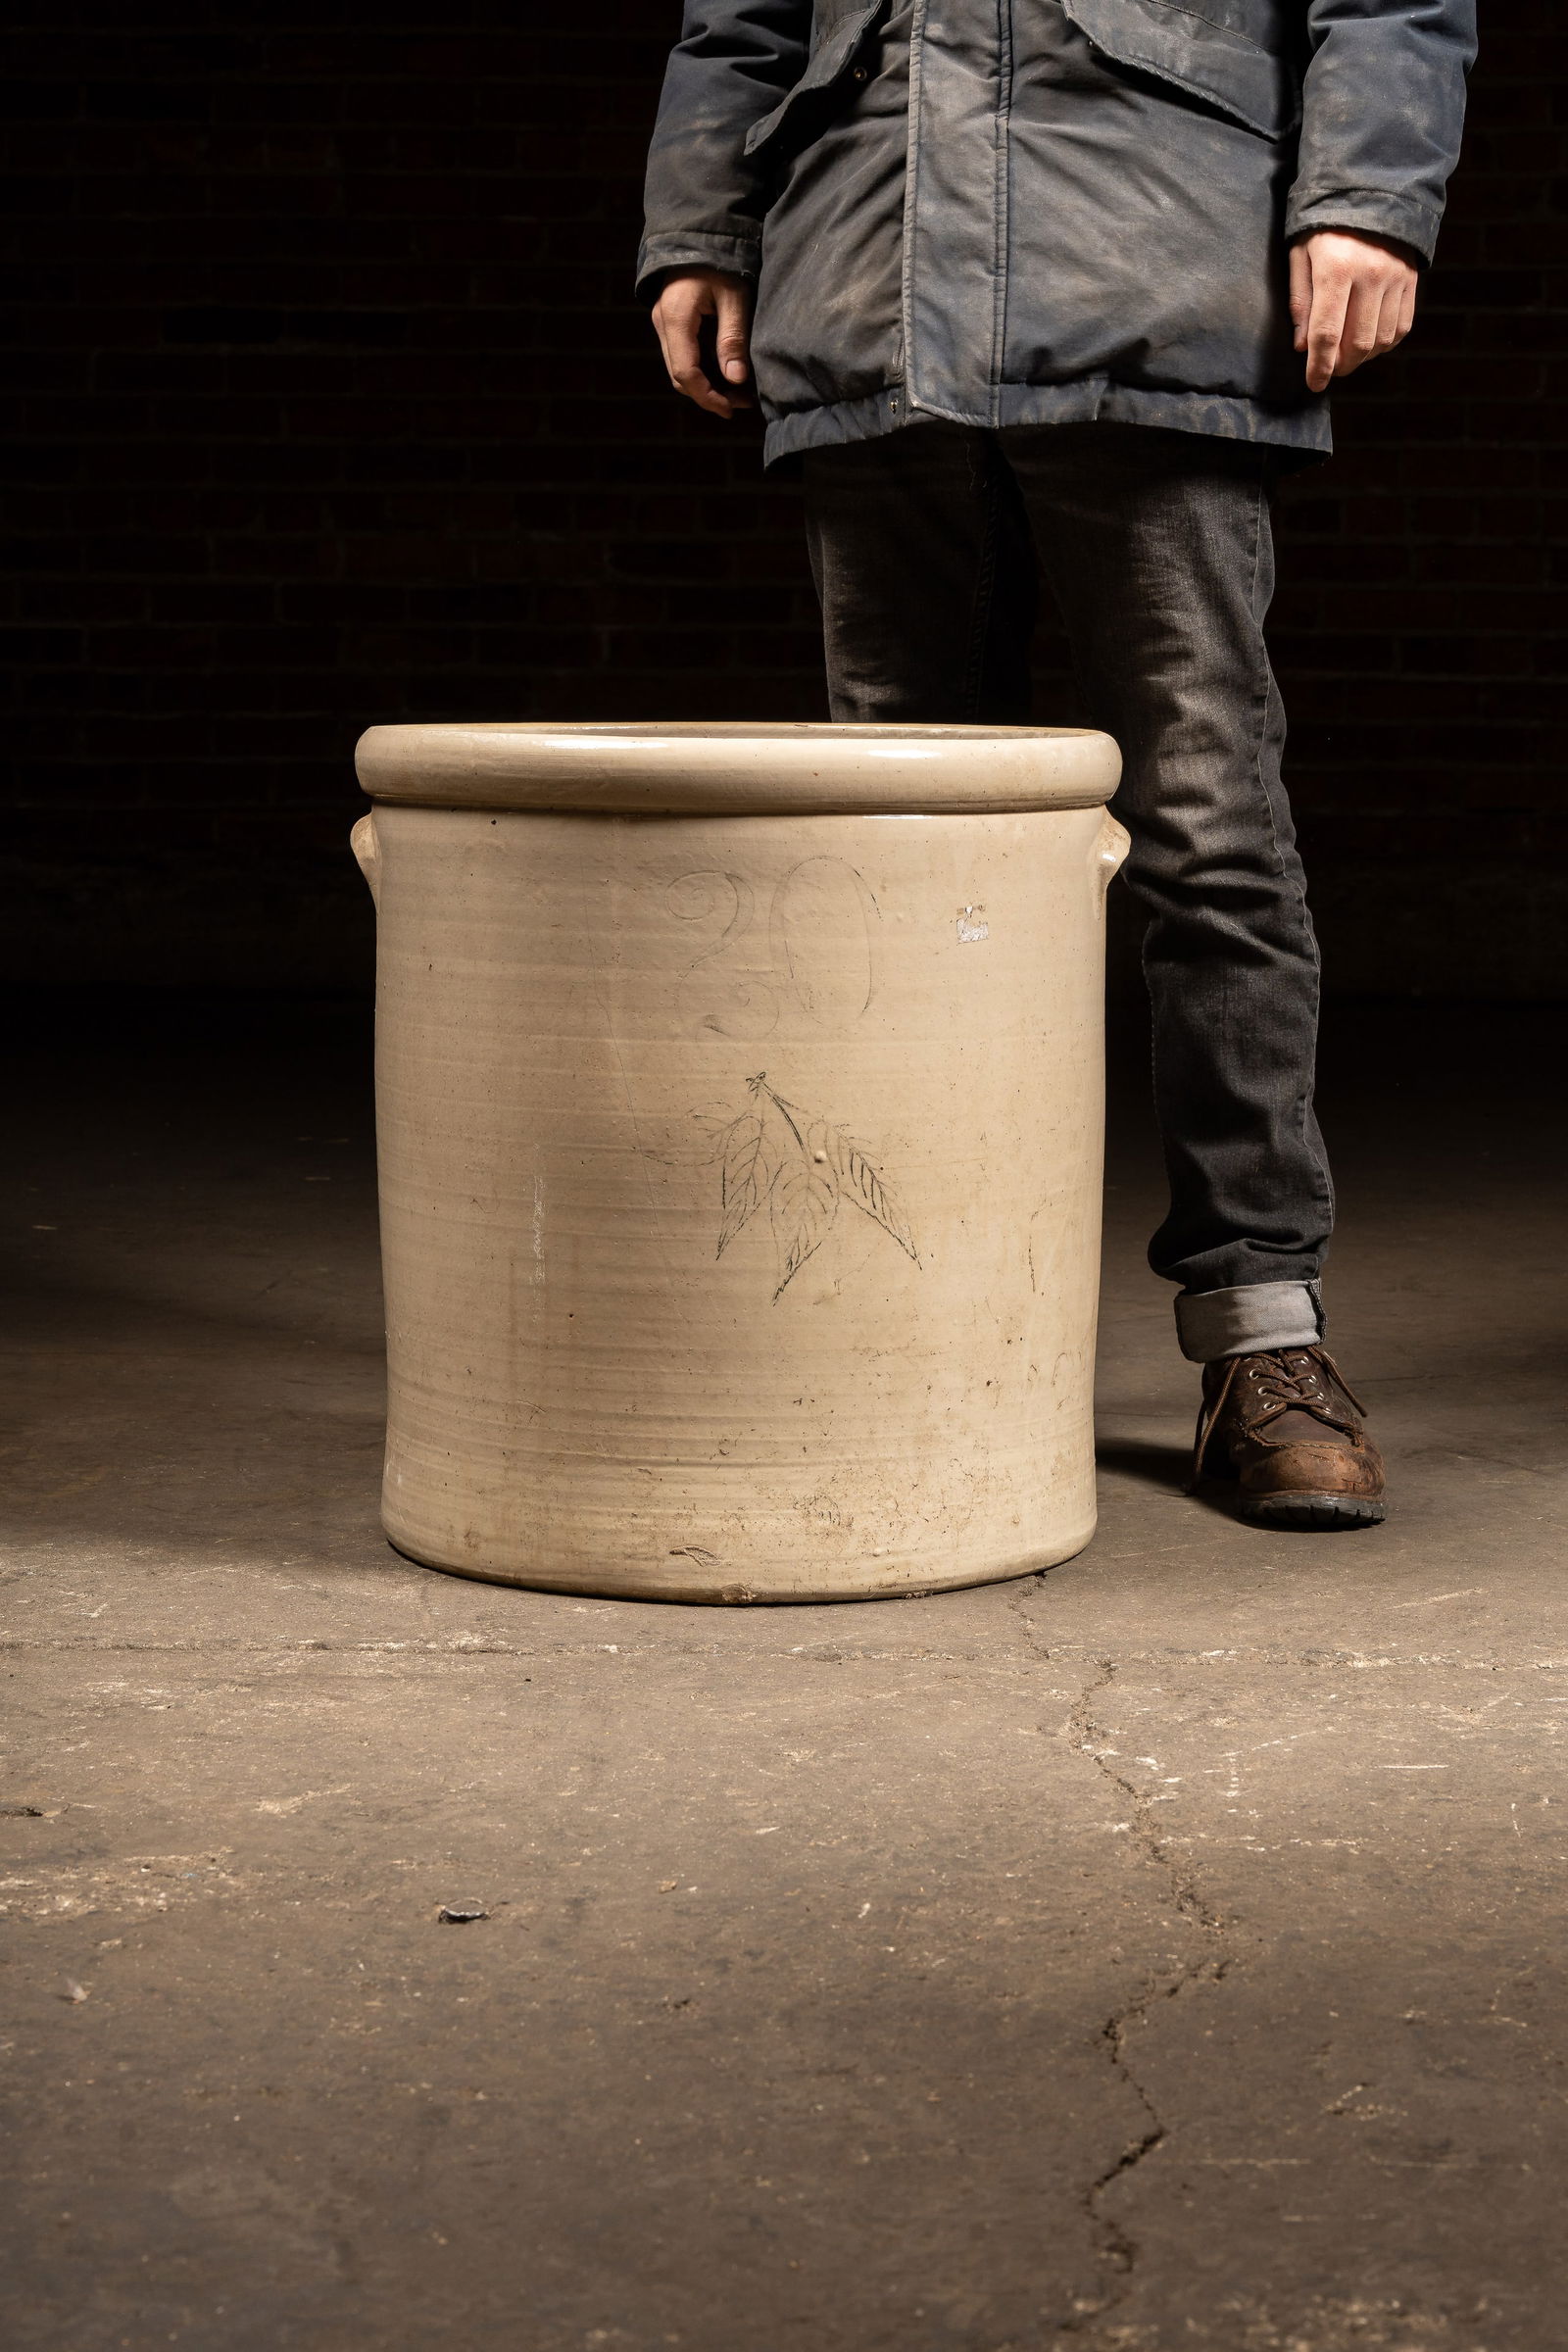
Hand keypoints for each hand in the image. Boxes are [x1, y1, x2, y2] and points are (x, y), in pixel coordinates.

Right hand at [651, 268, 754, 417]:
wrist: (700, 230)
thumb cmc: (721, 259)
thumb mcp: (735, 296)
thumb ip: (733, 338)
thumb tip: (737, 379)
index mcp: (676, 318)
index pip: (686, 373)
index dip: (708, 396)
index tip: (732, 408)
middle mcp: (663, 323)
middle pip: (679, 376)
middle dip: (709, 395)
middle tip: (741, 402)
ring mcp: (663, 321)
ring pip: (679, 368)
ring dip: (705, 384)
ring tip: (738, 390)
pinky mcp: (669, 319)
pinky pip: (682, 354)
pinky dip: (702, 369)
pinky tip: (725, 370)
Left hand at [1290, 231, 1418, 394]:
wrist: (1371, 189)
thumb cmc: (1325, 224)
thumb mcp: (1301, 254)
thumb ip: (1301, 300)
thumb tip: (1303, 347)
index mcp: (1337, 269)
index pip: (1327, 333)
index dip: (1319, 365)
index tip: (1314, 384)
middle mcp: (1371, 275)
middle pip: (1358, 343)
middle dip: (1341, 365)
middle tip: (1329, 367)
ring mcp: (1396, 278)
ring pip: (1381, 340)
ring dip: (1363, 357)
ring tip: (1347, 354)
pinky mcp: (1411, 279)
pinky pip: (1402, 327)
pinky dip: (1385, 343)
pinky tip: (1369, 340)